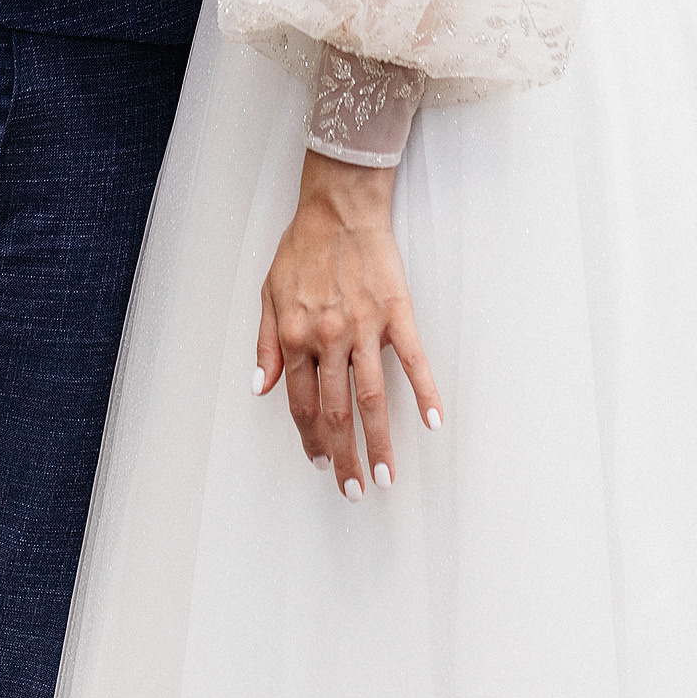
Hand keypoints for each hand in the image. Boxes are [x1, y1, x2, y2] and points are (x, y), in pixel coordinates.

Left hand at [255, 151, 441, 498]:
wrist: (338, 206)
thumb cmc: (301, 248)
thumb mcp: (269, 294)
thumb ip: (265, 345)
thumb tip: (262, 388)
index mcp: (296, 337)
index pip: (303, 403)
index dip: (310, 439)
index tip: (321, 464)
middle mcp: (328, 338)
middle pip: (336, 411)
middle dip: (344, 456)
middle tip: (353, 491)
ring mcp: (364, 327)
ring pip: (371, 397)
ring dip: (378, 441)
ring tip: (384, 477)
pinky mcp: (396, 312)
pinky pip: (413, 359)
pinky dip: (425, 391)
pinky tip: (433, 421)